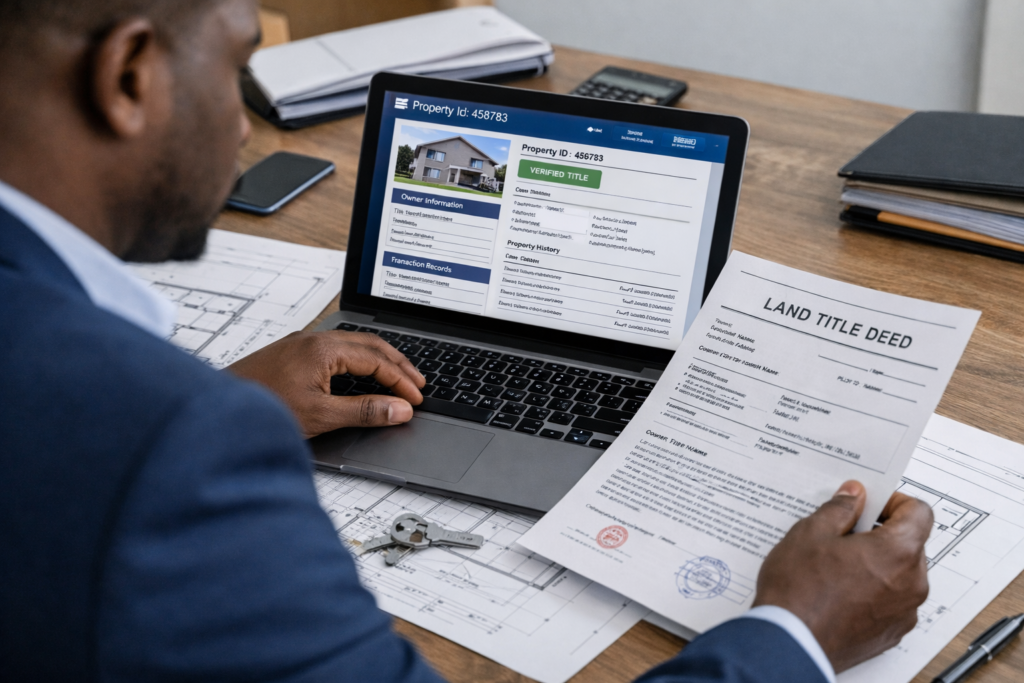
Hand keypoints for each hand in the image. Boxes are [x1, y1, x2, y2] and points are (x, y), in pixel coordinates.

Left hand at [227, 331, 424, 437]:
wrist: (213, 409)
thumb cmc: (261, 407)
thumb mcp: (320, 415)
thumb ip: (364, 411)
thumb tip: (399, 410)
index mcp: (324, 349)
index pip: (376, 360)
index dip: (401, 381)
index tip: (416, 399)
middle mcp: (313, 340)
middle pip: (369, 345)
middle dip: (397, 364)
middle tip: (417, 384)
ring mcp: (301, 345)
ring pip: (353, 345)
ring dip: (378, 360)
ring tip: (396, 377)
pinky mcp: (291, 355)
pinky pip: (336, 350)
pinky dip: (358, 362)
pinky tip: (360, 376)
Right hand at [753, 480, 931, 672]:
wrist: (790, 643)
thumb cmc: (799, 591)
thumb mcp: (811, 533)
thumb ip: (839, 509)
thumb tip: (853, 496)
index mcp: (898, 551)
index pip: (919, 513)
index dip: (895, 502)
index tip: (870, 504)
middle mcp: (911, 583)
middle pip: (910, 544)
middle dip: (882, 534)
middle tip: (845, 534)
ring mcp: (904, 612)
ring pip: (901, 575)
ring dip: (878, 564)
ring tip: (836, 566)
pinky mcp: (891, 633)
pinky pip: (891, 602)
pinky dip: (874, 592)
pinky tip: (839, 591)